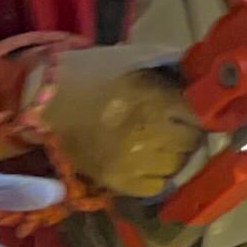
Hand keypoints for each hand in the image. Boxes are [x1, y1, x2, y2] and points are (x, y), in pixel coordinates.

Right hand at [43, 43, 203, 198]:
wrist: (41, 101)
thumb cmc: (88, 74)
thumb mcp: (132, 59)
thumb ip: (169, 66)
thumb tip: (199, 73)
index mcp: (154, 100)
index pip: (200, 114)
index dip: (204, 112)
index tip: (203, 110)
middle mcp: (148, 134)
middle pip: (192, 141)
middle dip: (191, 132)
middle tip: (181, 125)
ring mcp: (132, 162)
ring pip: (176, 165)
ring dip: (176, 155)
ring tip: (165, 144)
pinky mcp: (115, 181)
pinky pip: (154, 187)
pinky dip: (158, 176)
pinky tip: (150, 162)